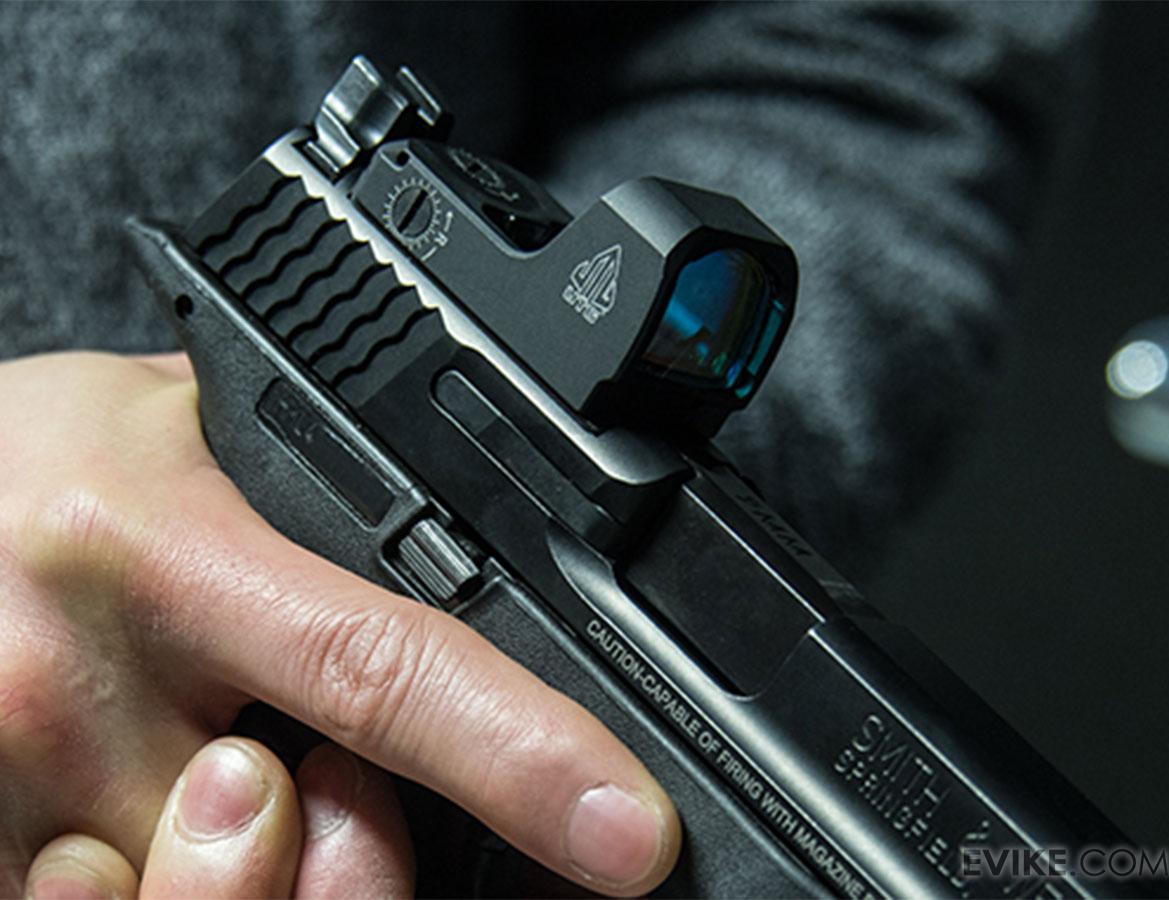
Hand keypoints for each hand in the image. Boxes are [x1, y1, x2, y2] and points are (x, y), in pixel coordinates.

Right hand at [0, 351, 679, 895]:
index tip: (628, 831)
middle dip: (370, 845)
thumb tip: (448, 517)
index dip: (523, 760)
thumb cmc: (32, 451)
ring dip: (272, 875)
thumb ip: (313, 476)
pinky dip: (181, 887)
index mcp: (158, 554)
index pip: (382, 673)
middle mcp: (80, 687)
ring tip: (250, 779)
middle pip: (306, 849)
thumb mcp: (181, 417)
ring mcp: (18, 793)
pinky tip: (173, 809)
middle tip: (353, 782)